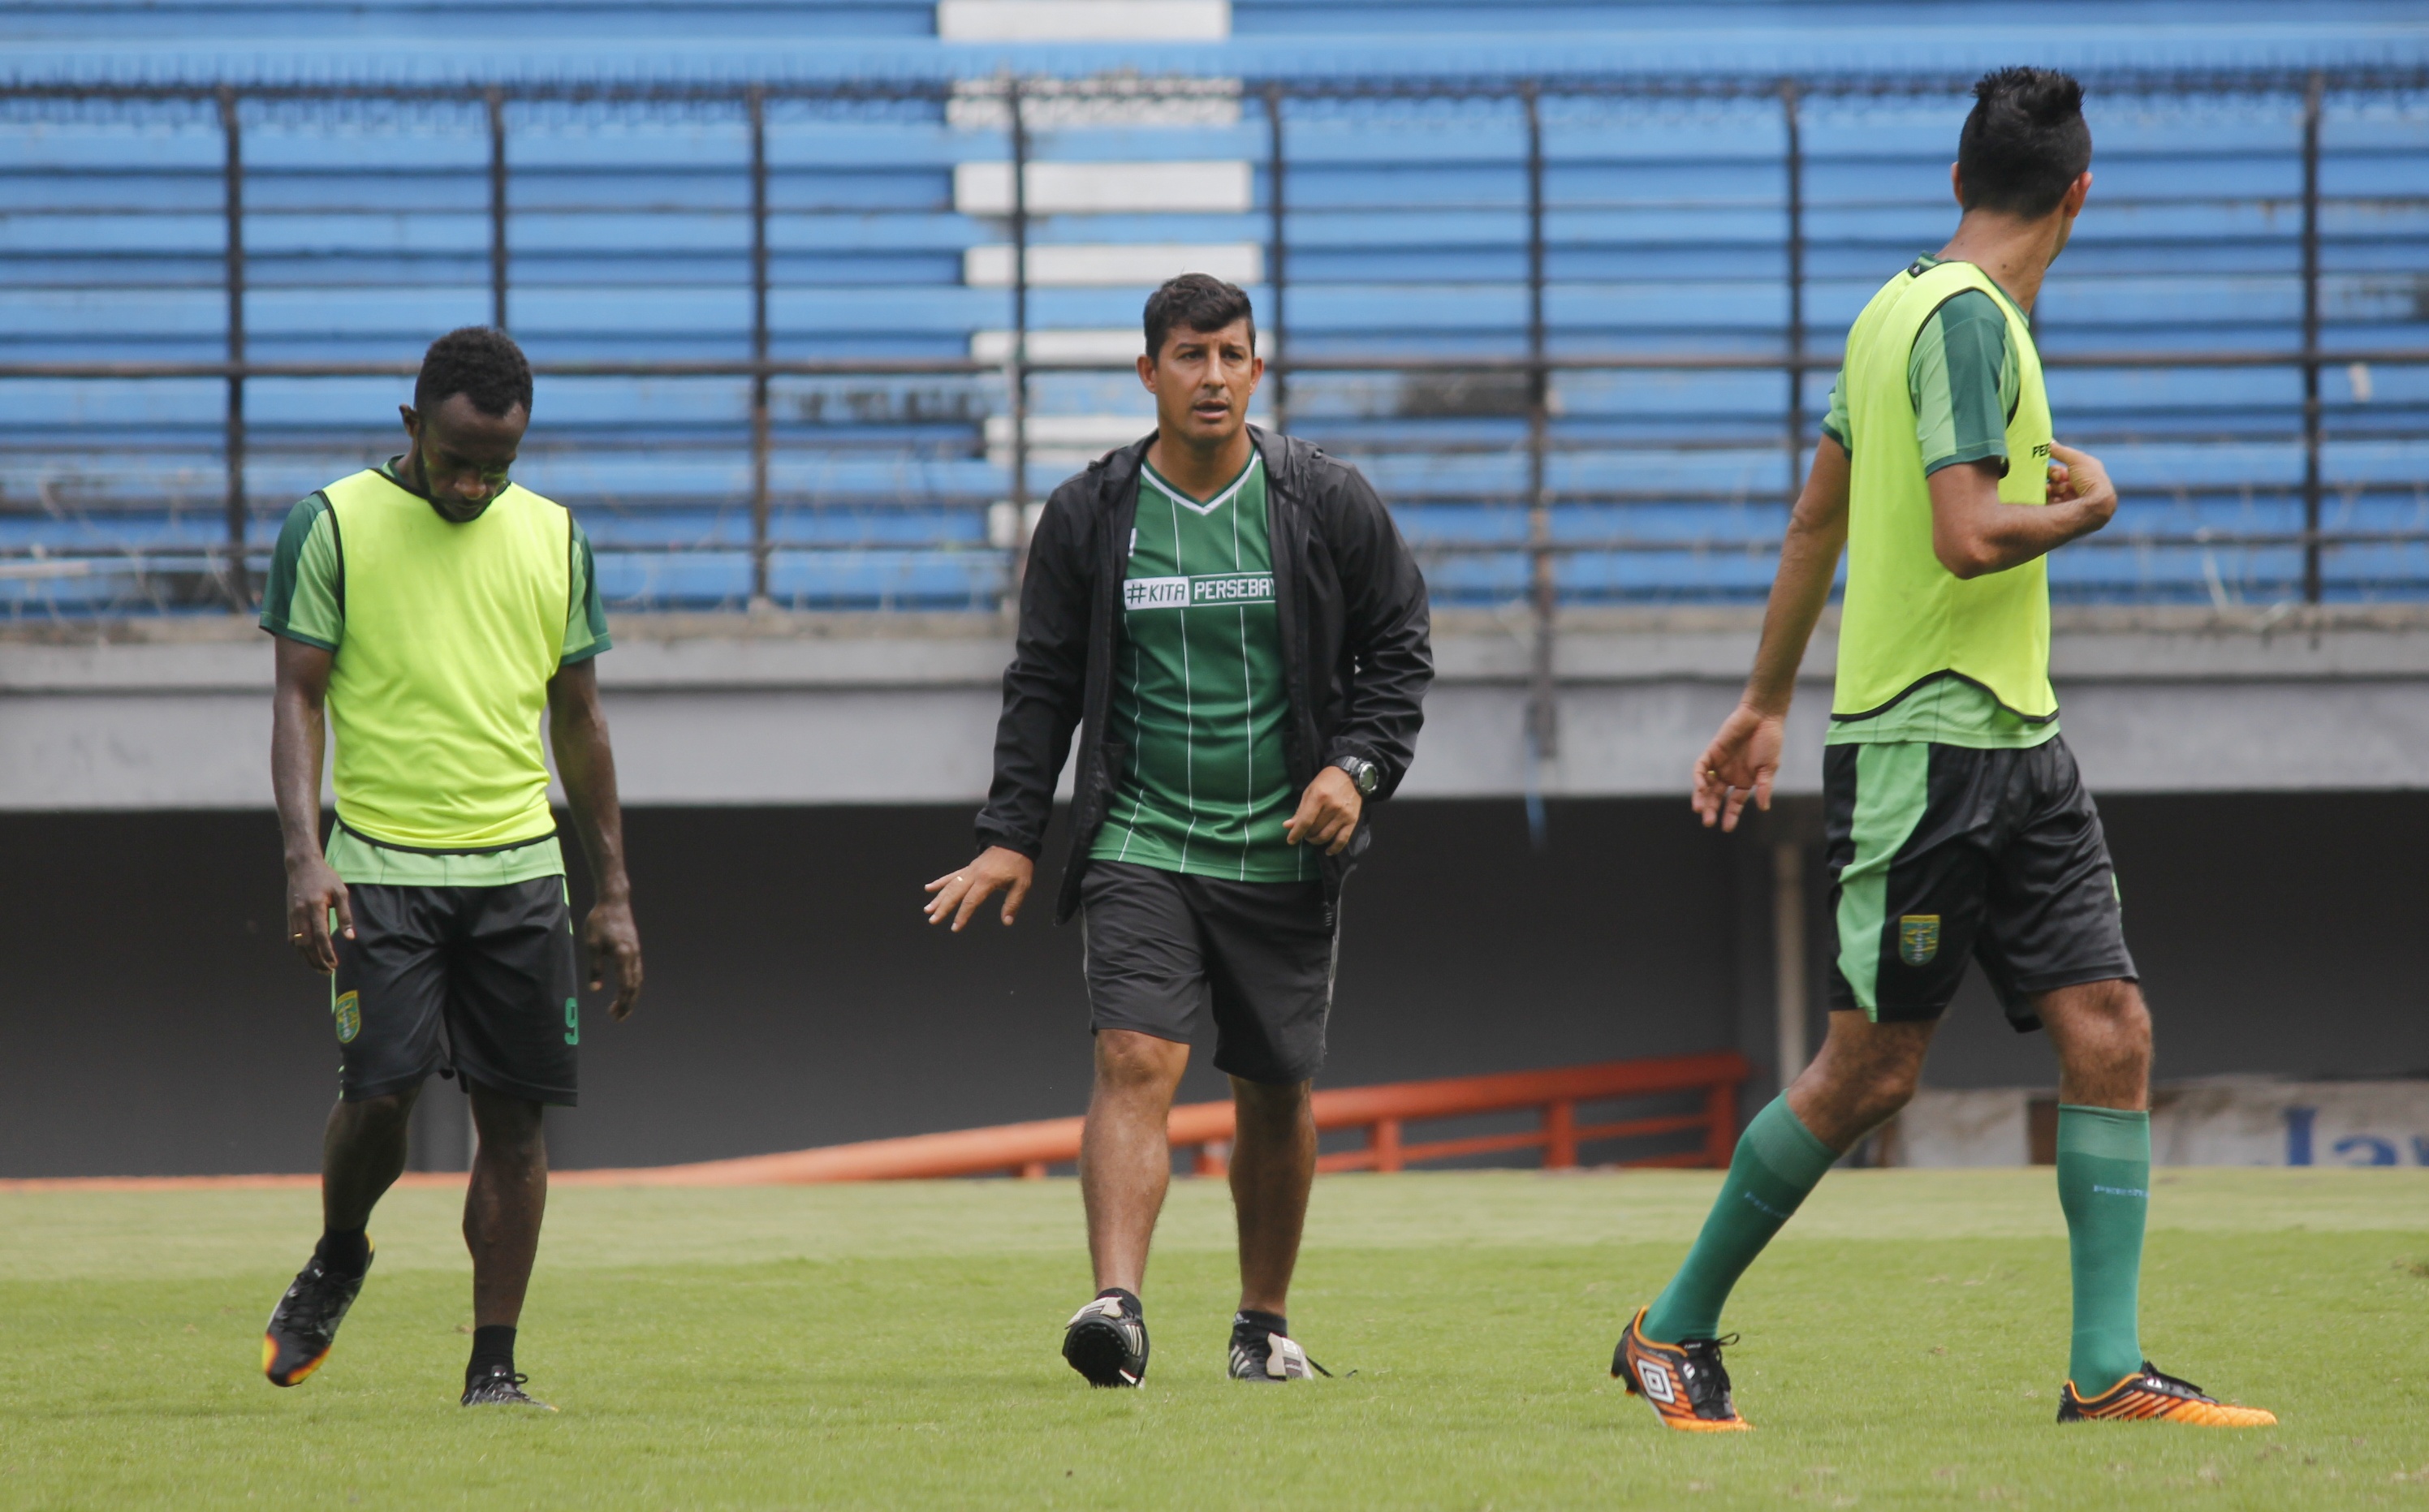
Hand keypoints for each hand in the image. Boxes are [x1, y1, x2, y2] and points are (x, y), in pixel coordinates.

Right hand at [285, 854, 352, 973]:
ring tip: (321, 969)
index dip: (327, 952)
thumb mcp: (341, 892)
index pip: (320, 936)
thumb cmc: (325, 878)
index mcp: (315, 907)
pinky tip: (309, 957)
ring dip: (308, 959)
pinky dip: (300, 951)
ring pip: (298, 944)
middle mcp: (301, 914)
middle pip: (307, 945)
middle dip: (318, 961)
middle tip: (329, 971)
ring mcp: (292, 916)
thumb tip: (350, 937)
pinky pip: (292, 939)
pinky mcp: (289, 917)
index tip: (334, 964)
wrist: (302, 866)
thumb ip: (346, 915)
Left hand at [584, 894, 643, 1020]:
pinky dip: (633, 985)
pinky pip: (637, 972)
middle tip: (617, 1018)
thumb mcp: (592, 944)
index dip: (621, 1003)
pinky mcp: (635, 949)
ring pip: (638, 980)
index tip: (614, 1015)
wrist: (614, 902)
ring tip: (621, 1008)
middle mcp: (633, 956)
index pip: (626, 986)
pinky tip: (625, 990)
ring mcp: (636, 952)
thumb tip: (596, 990)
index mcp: (623, 955)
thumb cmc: (600, 921)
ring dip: (631, 996)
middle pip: (635, 987)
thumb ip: (595, 968)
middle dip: (627, 1005)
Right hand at [924, 845, 1034, 930]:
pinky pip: (952, 875)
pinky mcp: (969, 868)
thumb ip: (1013, 903)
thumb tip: (1007, 922)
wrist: (1014, 842)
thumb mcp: (1022, 884)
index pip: (971, 901)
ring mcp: (969, 870)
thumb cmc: (1019, 865)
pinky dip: (940, 882)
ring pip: (950, 885)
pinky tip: (929, 888)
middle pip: (955, 893)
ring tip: (927, 910)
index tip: (955, 928)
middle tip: (933, 921)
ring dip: (938, 898)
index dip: (962, 915)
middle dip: (943, 908)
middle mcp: (974, 875)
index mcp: (987, 880)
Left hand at [1284, 766, 1363, 854]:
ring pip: (1326, 836)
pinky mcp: (1353, 820)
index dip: (1296, 833)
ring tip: (1313, 837)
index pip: (1306, 821)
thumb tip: (1287, 826)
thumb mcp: (1310, 791)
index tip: (1290, 840)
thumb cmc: (1326, 781)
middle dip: (1306, 835)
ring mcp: (1344, 814)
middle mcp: (1333, 807)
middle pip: (1315, 830)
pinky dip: (1334, 848)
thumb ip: (1300, 810)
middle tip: (1304, 832)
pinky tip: (1328, 851)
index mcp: (1319, 797)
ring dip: (1316, 840)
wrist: (1351, 776)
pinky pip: (1343, 839)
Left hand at [1690, 702, 1785, 831]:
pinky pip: (1702, 767)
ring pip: (1706, 784)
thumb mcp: (1769, 767)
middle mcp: (1730, 775)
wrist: (1763, 716)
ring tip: (1700, 809)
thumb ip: (1764, 786)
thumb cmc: (1770, 740)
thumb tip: (1764, 808)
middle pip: (1717, 796)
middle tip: (1708, 822)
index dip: (1731, 815)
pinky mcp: (1713, 751)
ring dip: (1702, 797)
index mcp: (1745, 781)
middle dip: (1712, 810)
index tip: (1727, 828)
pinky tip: (1700, 787)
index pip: (1735, 803)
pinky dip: (1699, 777)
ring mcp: (1720, 764)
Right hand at [2046, 440, 2116, 532]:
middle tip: (2058, 479)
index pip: (2065, 471)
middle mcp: (2080, 491)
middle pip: (2057, 481)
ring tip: (2060, 491)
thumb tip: (2048, 441)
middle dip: (2055, 479)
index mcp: (2087, 478)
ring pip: (2053, 492)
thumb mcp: (2077, 459)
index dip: (2058, 470)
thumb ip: (2061, 450)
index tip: (2057, 471)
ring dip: (2054, 488)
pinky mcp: (2065, 515)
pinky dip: (2051, 499)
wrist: (2095, 506)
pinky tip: (2055, 499)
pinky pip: (2051, 503)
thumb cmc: (2091, 480)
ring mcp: (2073, 504)